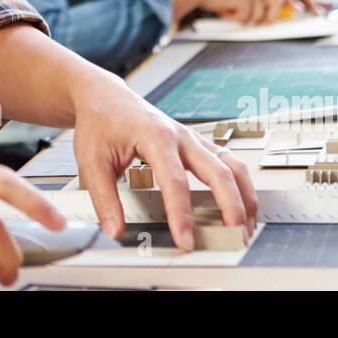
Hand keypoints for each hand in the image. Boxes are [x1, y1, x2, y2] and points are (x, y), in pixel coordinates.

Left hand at [70, 72, 257, 249]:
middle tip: (234, 237)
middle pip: (218, 172)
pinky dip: (240, 184)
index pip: (175, 182)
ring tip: (246, 225)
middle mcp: (180, 136)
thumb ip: (104, 198)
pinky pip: (228, 161)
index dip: (182, 214)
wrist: (105, 97)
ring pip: (232, 164)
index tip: (185, 240)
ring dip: (244, 195)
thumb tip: (115, 229)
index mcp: (156, 136)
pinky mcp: (196, 143)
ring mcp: (192, 139)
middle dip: (230, 206)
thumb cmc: (100, 122)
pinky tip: (241, 204)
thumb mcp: (91, 160)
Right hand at [198, 0, 323, 24]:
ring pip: (266, 12)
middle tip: (258, 20)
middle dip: (275, 16)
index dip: (308, 0)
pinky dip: (238, 19)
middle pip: (282, 1)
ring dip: (252, 19)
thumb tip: (288, 13)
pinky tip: (227, 11)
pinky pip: (250, 16)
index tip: (320, 12)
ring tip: (236, 14)